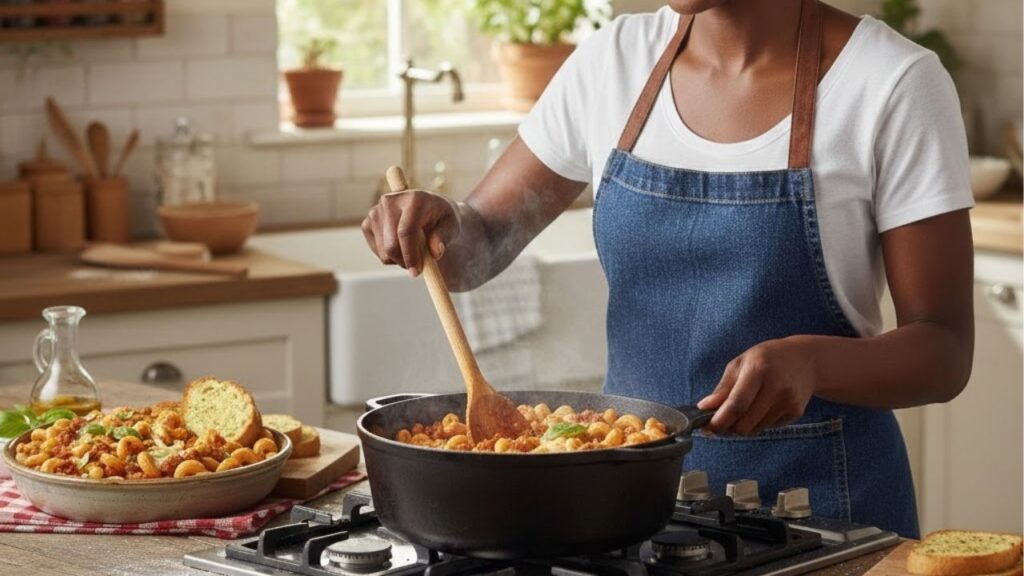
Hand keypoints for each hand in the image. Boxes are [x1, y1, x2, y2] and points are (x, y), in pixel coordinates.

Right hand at [361, 189, 460, 276]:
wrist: (429, 211)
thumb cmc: (442, 219)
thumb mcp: (452, 226)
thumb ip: (444, 237)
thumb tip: (435, 252)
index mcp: (414, 198)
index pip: (406, 231)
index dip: (410, 255)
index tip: (416, 272)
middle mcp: (390, 201)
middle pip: (391, 245)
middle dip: (405, 262)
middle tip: (419, 267)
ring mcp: (376, 211)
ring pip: (384, 252)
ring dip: (400, 260)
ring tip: (415, 251)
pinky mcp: (367, 223)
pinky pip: (377, 252)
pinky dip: (390, 257)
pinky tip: (402, 246)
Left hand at [697, 337, 818, 435]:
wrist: (806, 360)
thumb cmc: (766, 359)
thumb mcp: (741, 364)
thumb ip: (722, 388)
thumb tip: (703, 408)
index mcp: (758, 370)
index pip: (736, 405)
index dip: (719, 420)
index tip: (706, 427)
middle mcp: (776, 387)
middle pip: (744, 424)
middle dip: (727, 428)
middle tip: (719, 422)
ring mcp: (788, 402)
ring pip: (754, 429)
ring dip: (741, 426)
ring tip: (741, 411)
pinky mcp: (795, 412)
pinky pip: (767, 427)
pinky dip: (756, 423)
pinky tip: (760, 406)